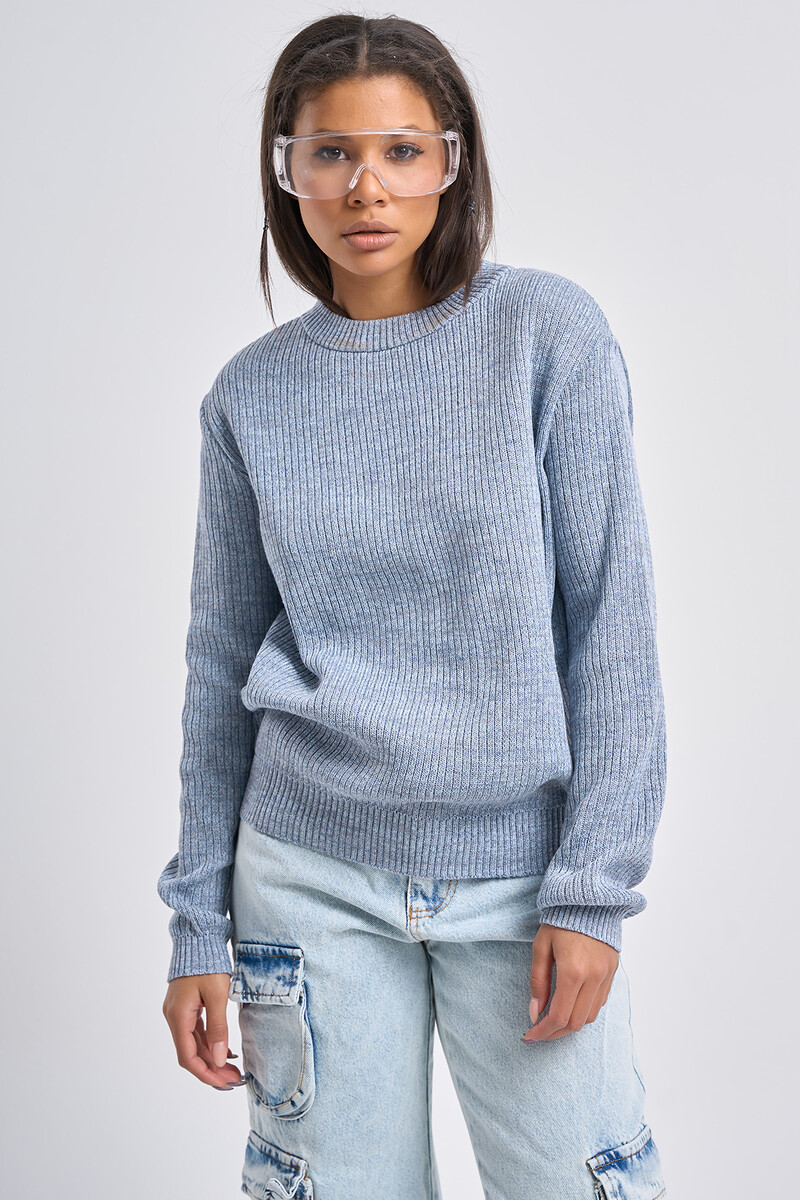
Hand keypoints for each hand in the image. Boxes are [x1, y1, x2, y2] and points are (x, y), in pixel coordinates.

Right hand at [162, 973, 245, 1088]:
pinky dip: (209, 1043)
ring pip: (194, 1043)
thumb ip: (218, 1028)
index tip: (224, 1083)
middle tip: (234, 1078)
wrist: (199, 938)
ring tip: (233, 1068)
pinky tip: (225, 1050)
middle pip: (190, 1053)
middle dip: (211, 1068)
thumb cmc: (208, 964)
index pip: (188, 1057)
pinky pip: (196, 1032)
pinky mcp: (185, 1007)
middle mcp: (174, 1017)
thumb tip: (220, 1060)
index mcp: (178, 1016)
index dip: (205, 1073)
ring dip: (211, 1057)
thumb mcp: (217, 996)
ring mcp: (178, 1012)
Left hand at [521, 923, 618, 1041]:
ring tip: (553, 1021)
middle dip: (555, 1033)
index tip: (530, 1036)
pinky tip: (570, 1005)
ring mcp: (607, 976)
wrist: (589, 899)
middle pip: (576, 1022)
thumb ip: (538, 982)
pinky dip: (584, 1010)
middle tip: (539, 1033)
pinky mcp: (613, 972)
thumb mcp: (541, 947)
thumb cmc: (561, 919)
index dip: (543, 1031)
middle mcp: (594, 977)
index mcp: (573, 970)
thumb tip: (535, 1012)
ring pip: (590, 1016)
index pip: (559, 1016)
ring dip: (571, 1024)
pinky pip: (600, 1002)